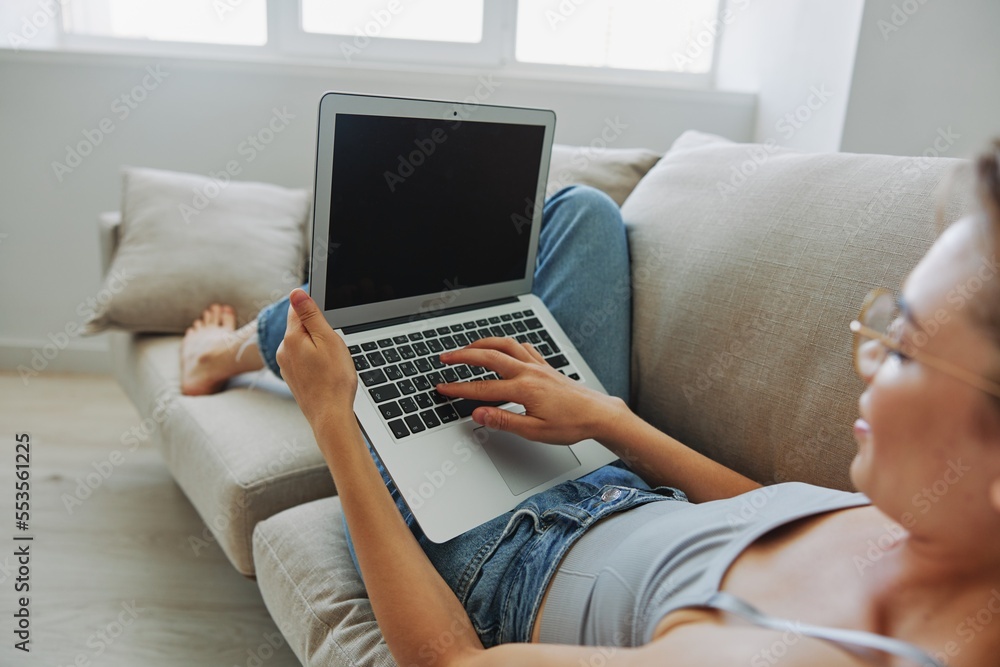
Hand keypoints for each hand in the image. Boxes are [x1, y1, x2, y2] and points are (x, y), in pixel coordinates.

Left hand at [276, 289, 357, 430]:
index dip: (315, 310)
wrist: (330, 415)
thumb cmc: (334, 379)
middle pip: (301, 327)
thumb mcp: (328, 339)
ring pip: (303, 345)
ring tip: (333, 364)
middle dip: (318, 331)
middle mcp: (283, 350)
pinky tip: (327, 374)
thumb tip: (295, 293)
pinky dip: (316, 363)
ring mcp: (287, 366)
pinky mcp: (293, 378)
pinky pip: (304, 361)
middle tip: (335, 347)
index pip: (297, 309)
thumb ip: (311, 315)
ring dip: (318, 348)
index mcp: (291, 337)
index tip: (328, 321)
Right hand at [435, 337, 625, 444]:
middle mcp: (529, 372)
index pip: (482, 389)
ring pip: (506, 345)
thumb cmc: (571, 424)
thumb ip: (503, 421)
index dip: (459, 389)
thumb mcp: (534, 431)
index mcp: (523, 389)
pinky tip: (504, 347)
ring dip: (483, 343)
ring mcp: (538, 366)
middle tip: (445, 358)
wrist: (598, 414)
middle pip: (489, 356)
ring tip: (467, 347)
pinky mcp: (545, 366)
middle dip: (463, 355)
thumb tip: (478, 414)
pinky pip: (523, 347)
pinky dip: (509, 344)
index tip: (443, 388)